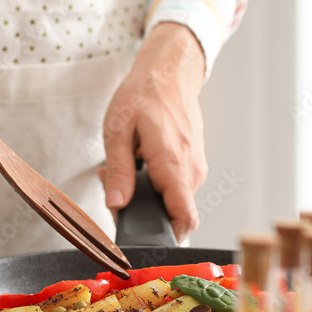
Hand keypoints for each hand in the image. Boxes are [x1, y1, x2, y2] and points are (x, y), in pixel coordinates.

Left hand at [102, 23, 207, 241]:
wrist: (170, 70)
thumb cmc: (144, 95)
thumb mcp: (118, 131)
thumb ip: (118, 171)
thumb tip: (116, 204)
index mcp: (173, 165)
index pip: (185, 218)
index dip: (167, 238)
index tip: (143, 241)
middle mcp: (191, 170)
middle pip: (173, 214)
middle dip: (143, 213)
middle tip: (117, 190)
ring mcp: (195, 167)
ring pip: (172, 200)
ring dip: (147, 195)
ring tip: (126, 166)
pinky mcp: (192, 163)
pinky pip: (175, 185)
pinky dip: (156, 182)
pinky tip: (139, 162)